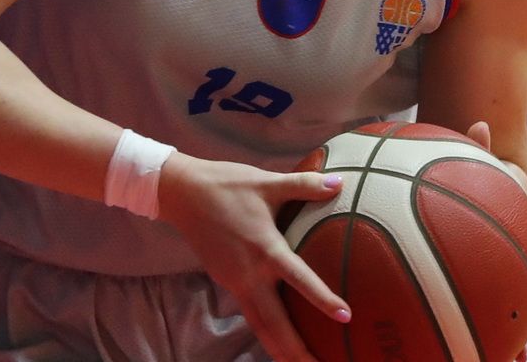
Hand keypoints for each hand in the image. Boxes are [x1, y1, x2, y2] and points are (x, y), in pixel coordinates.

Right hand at [158, 152, 349, 361]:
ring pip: (260, 326)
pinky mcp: (226, 281)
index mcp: (265, 249)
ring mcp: (235, 281)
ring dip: (280, 349)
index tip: (345, 317)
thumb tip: (341, 182)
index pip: (299, 279)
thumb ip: (305, 185)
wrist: (181, 192)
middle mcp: (250, 274)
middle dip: (296, 350)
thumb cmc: (226, 185)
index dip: (322, 299)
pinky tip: (278, 338)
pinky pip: (250, 313)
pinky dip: (266, 331)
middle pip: (275, 324)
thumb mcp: (267, 182)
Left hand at [466, 121, 526, 359]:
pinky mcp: (493, 304)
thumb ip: (477, 152)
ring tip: (522, 349)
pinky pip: (498, 328)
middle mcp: (522, 258)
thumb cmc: (468, 199)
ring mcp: (510, 282)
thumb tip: (479, 123)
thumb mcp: (473, 177)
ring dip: (526, 330)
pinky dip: (501, 346)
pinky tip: (500, 360)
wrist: (456, 226)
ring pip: (525, 310)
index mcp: (518, 229)